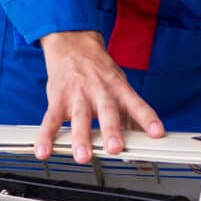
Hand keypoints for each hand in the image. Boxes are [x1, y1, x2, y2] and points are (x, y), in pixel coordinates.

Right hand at [37, 30, 163, 162]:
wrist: (72, 45)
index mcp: (118, 89)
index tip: (157, 133)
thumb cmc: (98, 71)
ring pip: (79, 118)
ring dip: (81, 138)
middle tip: (115, 148)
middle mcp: (99, 92)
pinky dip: (46, 137)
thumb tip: (145, 138)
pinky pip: (50, 121)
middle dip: (111, 131)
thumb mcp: (119, 86)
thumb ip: (131, 114)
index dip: (148, 118)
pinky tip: (43, 152)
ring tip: (83, 156)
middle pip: (107, 112)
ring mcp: (77, 96)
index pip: (136, 104)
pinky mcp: (58, 100)